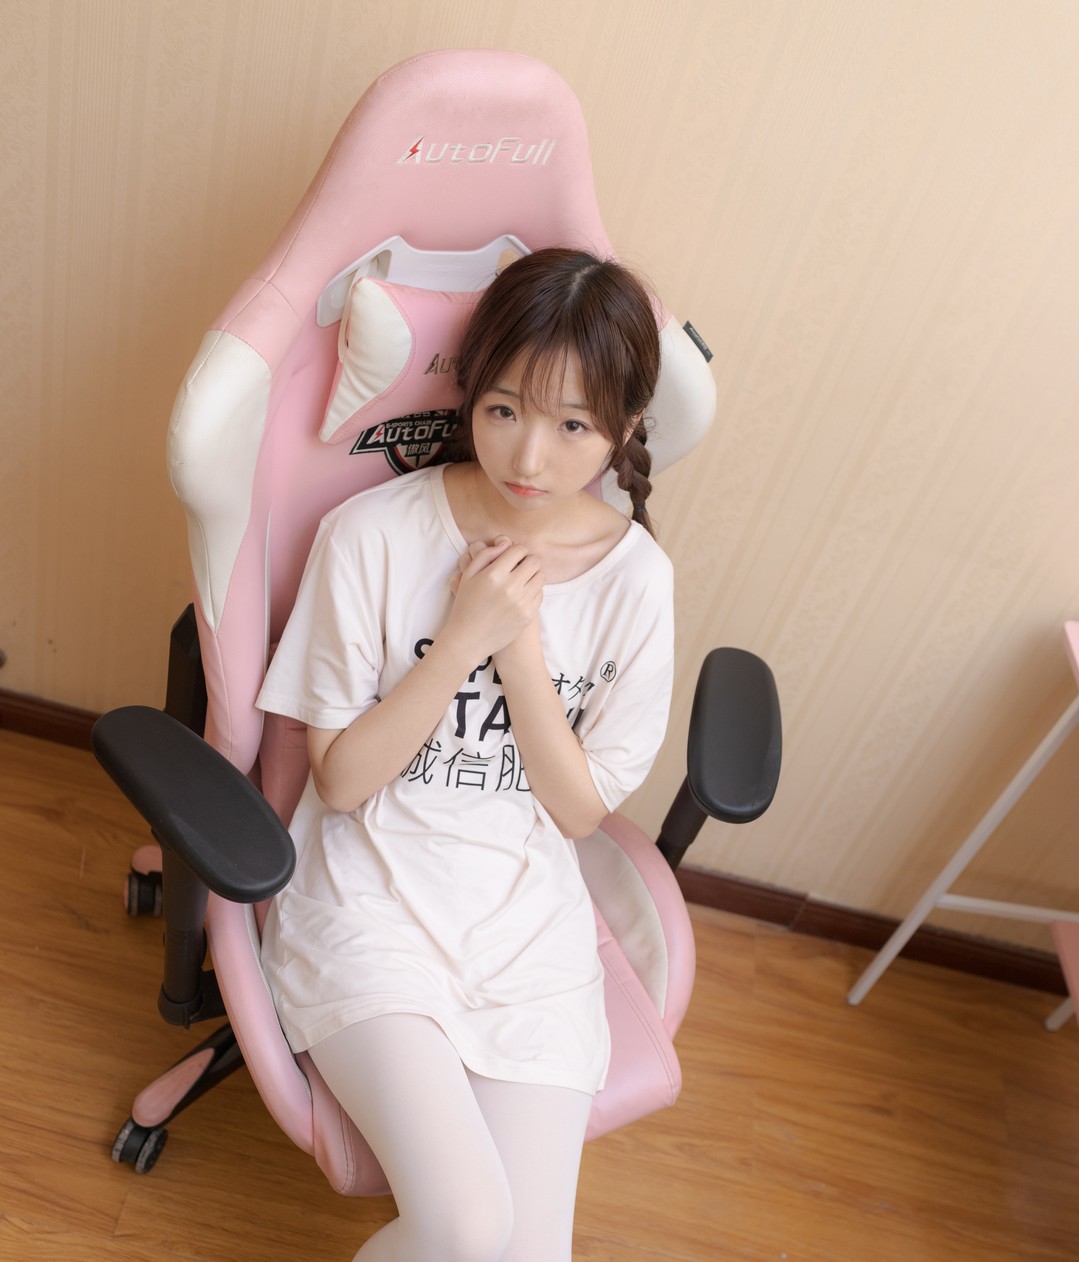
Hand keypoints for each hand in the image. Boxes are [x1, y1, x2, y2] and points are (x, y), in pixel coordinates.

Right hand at [445, 536, 543, 658]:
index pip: (518, 550)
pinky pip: (540, 594)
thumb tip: (505, 542)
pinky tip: (522, 593)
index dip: (516, 550)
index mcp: (494, 575)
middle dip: (527, 560)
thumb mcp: (468, 576)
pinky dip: (534, 590)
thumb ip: (485, 554)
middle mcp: (510, 587)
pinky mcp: (528, 615)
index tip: (512, 555)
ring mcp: (521, 603)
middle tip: (520, 565)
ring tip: (522, 578)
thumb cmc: (466, 605)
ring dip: (533, 574)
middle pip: (534, 561)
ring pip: (540, 577)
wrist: (469, 639)